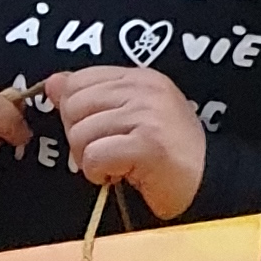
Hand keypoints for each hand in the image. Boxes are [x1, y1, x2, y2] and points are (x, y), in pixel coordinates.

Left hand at [38, 64, 209, 220]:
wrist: (207, 182)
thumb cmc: (165, 153)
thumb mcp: (128, 116)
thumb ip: (92, 97)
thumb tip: (53, 84)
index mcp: (139, 78)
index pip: (77, 81)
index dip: (76, 113)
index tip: (99, 132)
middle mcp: (144, 90)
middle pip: (73, 106)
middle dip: (80, 137)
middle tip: (107, 152)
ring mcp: (147, 114)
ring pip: (80, 134)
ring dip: (90, 159)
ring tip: (117, 164)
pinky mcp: (148, 144)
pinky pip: (95, 156)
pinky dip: (99, 173)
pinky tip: (119, 175)